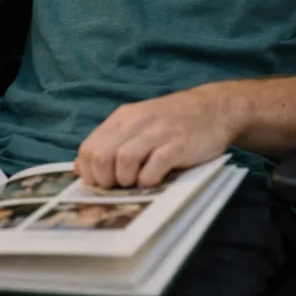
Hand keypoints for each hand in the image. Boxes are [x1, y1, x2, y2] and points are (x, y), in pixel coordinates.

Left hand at [75, 83, 246, 188]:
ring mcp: (157, 133)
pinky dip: (148, 180)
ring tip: (135, 184)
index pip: (88, 148)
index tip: (101, 184)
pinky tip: (154, 181)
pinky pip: (153, 167)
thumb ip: (111, 142)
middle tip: (118, 187)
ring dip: (125, 181)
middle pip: (101, 155)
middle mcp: (136, 123)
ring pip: (123, 160)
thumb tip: (80, 166)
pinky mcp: (178, 145)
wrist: (214, 107)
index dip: (89, 172)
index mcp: (122, 118)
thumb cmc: (174, 121)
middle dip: (104, 180)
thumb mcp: (138, 124)